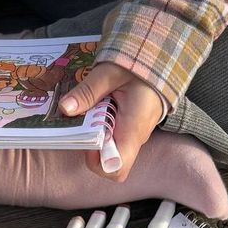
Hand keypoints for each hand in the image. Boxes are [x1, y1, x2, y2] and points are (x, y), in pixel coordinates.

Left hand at [60, 62, 163, 181]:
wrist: (161, 59)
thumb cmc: (139, 65)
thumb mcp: (109, 73)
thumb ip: (88, 91)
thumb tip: (65, 108)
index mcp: (133, 129)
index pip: (116, 168)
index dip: (97, 162)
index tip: (89, 140)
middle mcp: (135, 139)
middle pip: (109, 164)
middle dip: (92, 149)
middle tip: (86, 122)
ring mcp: (133, 136)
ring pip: (109, 152)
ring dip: (95, 136)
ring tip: (93, 111)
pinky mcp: (129, 130)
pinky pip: (113, 140)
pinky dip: (101, 129)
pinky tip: (98, 110)